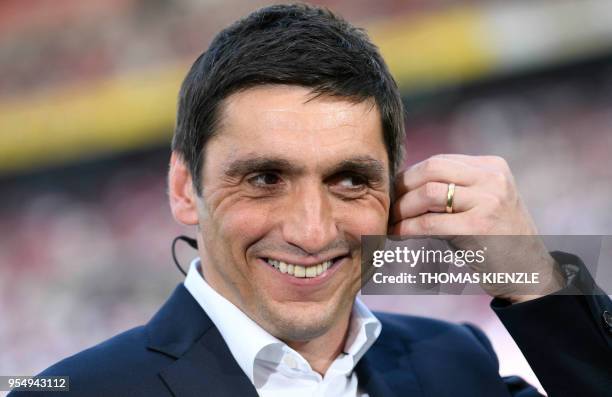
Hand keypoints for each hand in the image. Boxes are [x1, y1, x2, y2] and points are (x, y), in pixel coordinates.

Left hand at [389, 154, 563, 302]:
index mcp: (492, 167)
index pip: (439, 161)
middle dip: (403, 187)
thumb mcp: (483, 202)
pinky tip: (398, 235)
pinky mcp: (479, 227)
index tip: (395, 192)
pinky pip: (429, 223)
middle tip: (389, 205)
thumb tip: (405, 183)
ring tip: (391, 221)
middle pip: (431, 169)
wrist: (530, 274)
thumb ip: (456, 188)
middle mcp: (493, 178)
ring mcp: (488, 201)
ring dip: (402, 208)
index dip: (410, 176)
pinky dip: (407, 229)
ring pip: (428, 193)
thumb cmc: (498, 239)